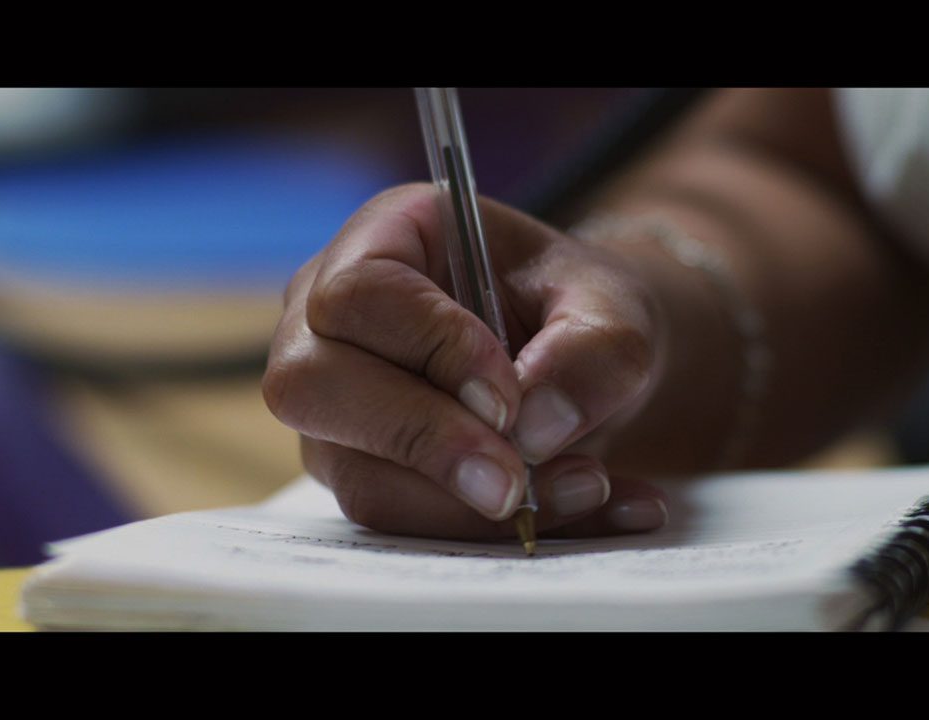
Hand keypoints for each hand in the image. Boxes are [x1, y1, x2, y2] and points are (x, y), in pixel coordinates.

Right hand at [263, 184, 669, 539]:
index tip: (510, 397)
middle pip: (312, 385)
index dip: (428, 347)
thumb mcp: (616, 311)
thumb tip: (536, 429)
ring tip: (587, 487)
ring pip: (359, 477)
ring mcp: (338, 405)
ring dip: (470, 505)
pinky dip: (491, 533)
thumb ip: (593, 354)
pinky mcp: (365, 471)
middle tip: (518, 481)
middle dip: (424, 441)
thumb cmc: (582, 311)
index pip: (358, 292)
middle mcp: (333, 320)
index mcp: (386, 238)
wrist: (587, 365)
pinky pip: (401, 525)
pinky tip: (584, 510)